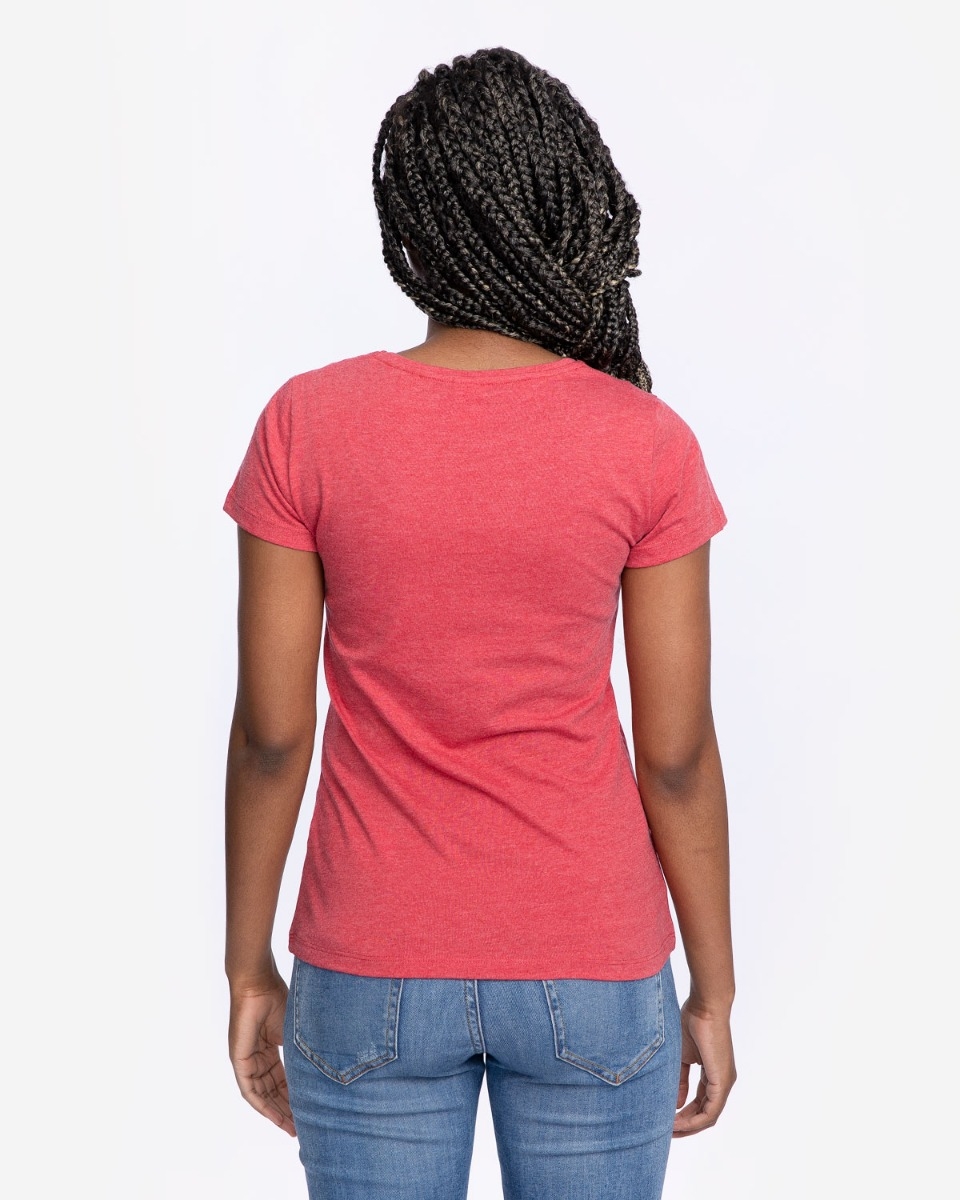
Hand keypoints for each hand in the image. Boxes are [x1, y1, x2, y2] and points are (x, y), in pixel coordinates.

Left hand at [228, 970, 296, 1136]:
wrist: (258, 983)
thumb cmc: (276, 997)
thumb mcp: (294, 1029)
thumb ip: (302, 1048)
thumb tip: (325, 1063)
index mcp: (268, 1049)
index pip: (281, 1080)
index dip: (293, 1097)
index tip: (307, 1112)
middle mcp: (256, 1058)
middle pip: (271, 1091)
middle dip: (286, 1110)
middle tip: (301, 1128)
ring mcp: (246, 1060)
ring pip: (261, 1095)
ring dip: (275, 1112)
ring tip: (291, 1127)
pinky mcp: (239, 1060)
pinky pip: (249, 1090)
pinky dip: (261, 1104)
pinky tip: (274, 1116)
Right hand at [673, 997, 735, 1135]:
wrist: (705, 1006)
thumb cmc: (692, 1023)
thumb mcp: (682, 1057)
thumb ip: (680, 1080)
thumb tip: (677, 1103)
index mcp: (714, 1075)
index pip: (701, 1104)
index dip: (684, 1115)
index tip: (666, 1119)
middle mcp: (722, 1082)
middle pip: (705, 1115)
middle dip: (685, 1125)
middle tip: (666, 1131)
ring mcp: (724, 1083)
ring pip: (708, 1117)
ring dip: (688, 1126)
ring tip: (669, 1129)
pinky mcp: (722, 1081)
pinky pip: (710, 1111)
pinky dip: (694, 1120)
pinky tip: (678, 1121)